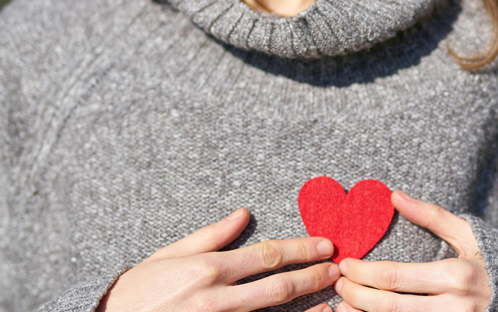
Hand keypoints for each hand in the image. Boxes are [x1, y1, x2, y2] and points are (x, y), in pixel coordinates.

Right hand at [98, 208, 339, 311]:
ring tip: (333, 301)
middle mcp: (216, 296)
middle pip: (275, 284)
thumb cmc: (141, 287)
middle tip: (337, 269)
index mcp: (208, 268)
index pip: (265, 255)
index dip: (300, 249)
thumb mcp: (172, 253)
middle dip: (311, 275)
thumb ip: (212, 234)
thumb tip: (244, 213)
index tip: (324, 244)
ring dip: (306, 307)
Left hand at [334, 191, 490, 311]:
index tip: (346, 264)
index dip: (363, 272)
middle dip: (357, 295)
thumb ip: (430, 215)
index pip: (394, 276)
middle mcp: (455, 307)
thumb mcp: (467, 234)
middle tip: (338, 284)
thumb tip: (394, 195)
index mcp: (456, 276)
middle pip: (390, 306)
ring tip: (343, 306)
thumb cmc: (493, 262)